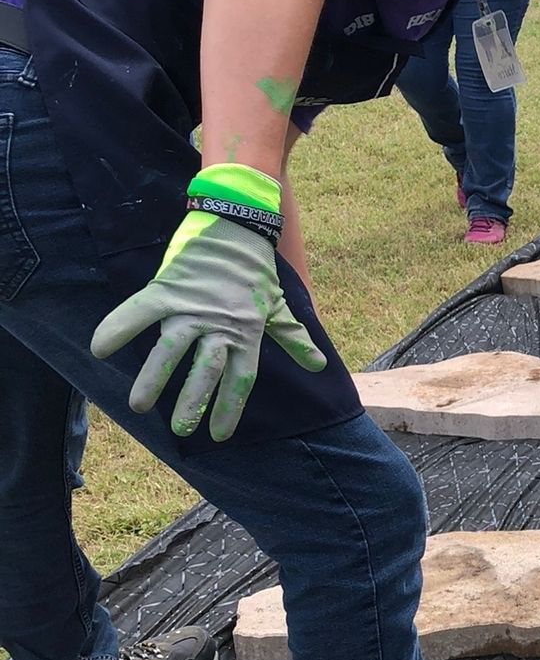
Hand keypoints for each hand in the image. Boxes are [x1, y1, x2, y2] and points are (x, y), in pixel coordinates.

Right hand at [91, 210, 325, 440]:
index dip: (229, 407)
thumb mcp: (277, 305)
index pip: (240, 377)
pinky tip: (100, 347)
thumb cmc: (256, 271)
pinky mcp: (169, 288)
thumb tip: (319, 365)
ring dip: (156, 377)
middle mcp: (220, 324)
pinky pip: (140, 310)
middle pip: (207, 369)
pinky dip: (119, 325)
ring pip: (173, 348)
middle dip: (194, 401)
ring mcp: (193, 307)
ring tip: (140, 405)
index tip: (218, 435)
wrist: (237, 225)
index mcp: (247, 332)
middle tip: (182, 428)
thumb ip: (293, 338)